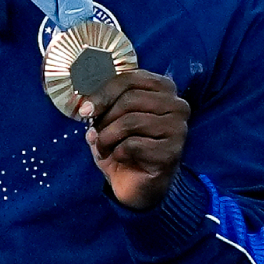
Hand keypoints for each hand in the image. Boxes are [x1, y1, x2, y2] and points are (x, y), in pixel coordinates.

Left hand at [80, 71, 192, 209]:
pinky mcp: (172, 152)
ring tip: (103, 148)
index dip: (103, 93)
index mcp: (164, 89)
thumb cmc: (124, 146)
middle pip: (130, 99)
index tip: (85, 110)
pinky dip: (117, 152)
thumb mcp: (111, 118)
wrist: (136, 184)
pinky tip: (120, 158)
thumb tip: (88, 104)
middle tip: (94, 133)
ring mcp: (178, 128)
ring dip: (107, 137)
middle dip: (105, 118)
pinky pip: (134, 145)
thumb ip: (104, 103)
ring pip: (131, 121)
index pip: (130, 79)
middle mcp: (177, 105)